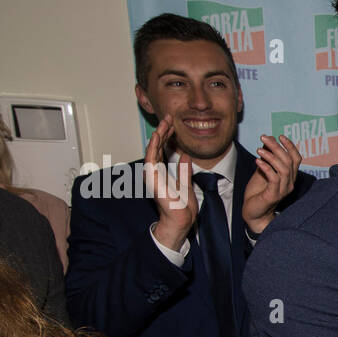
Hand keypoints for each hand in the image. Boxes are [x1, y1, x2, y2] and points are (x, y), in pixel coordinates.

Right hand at [145, 115, 195, 251]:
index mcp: (162, 172)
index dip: (167, 136)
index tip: (173, 124)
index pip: (163, 149)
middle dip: (163, 131)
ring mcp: (152, 173)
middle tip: (169, 117)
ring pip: (153, 148)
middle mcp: (155, 171)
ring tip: (165, 121)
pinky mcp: (152, 176)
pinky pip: (151, 157)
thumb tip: (185, 155)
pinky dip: (154, 144)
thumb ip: (184, 169)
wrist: (180, 219)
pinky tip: (158, 134)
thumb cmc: (182, 206)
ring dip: (159, 134)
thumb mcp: (186, 182)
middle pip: (157, 146)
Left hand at [243, 134, 302, 233]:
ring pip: (284, 169)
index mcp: (289, 177)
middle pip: (289, 161)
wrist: (253, 212)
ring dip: (271, 156)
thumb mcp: (262, 171)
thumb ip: (266, 158)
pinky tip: (257, 161)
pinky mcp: (274, 195)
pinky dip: (266, 167)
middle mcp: (290, 183)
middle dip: (277, 147)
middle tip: (263, 138)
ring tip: (259, 150)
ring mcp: (283, 190)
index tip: (279, 136)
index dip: (290, 146)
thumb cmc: (258, 192)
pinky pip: (274, 178)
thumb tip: (267, 141)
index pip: (296, 159)